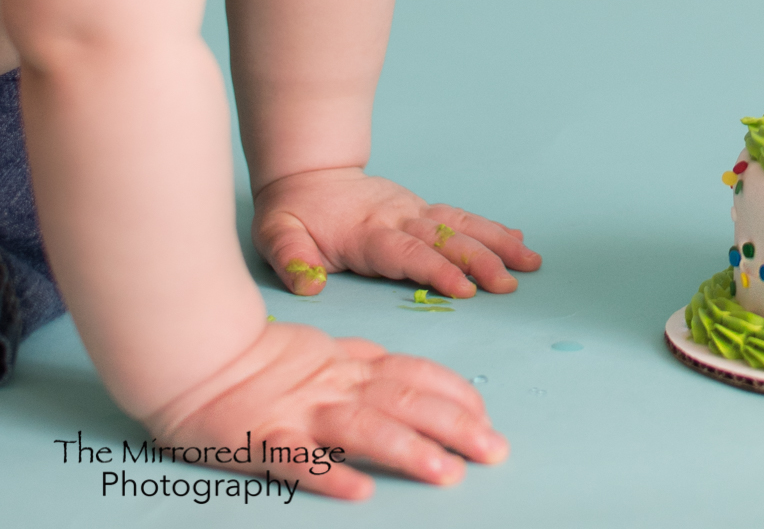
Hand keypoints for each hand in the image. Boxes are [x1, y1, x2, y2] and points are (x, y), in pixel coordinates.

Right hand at [147, 321, 505, 498]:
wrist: (190, 352)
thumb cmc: (256, 358)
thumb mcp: (324, 350)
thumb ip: (367, 365)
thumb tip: (419, 379)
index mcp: (350, 366)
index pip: (416, 375)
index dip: (456, 394)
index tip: (487, 417)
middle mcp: (334, 387)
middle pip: (406, 402)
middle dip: (456, 427)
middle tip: (495, 451)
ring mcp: (299, 412)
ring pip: (364, 429)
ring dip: (409, 451)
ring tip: (447, 474)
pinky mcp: (260, 440)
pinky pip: (296, 460)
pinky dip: (328, 473)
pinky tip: (358, 490)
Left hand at [252, 168, 539, 297]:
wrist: (307, 172)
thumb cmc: (293, 212)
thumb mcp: (275, 234)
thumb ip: (291, 259)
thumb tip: (309, 285)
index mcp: (368, 234)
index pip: (410, 254)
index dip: (438, 270)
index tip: (466, 289)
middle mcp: (399, 219)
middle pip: (447, 240)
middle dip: (482, 261)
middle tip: (510, 283)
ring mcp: (415, 212)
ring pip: (463, 226)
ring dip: (498, 244)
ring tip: (531, 262)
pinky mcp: (422, 210)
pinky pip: (462, 218)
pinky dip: (492, 229)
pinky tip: (517, 240)